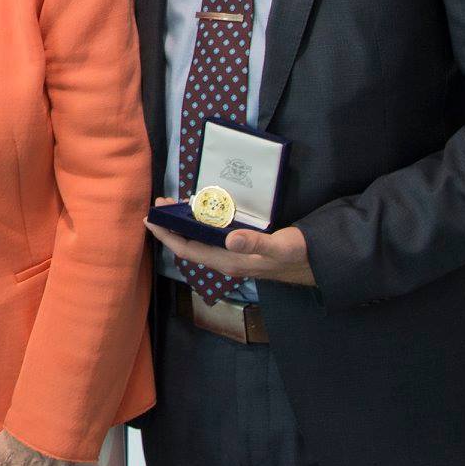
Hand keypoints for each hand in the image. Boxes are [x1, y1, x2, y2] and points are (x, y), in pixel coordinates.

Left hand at [146, 197, 316, 285]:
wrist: (314, 262)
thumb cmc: (297, 254)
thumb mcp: (279, 247)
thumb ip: (256, 243)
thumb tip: (230, 238)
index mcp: (229, 261)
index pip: (188, 250)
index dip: (167, 236)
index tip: (150, 220)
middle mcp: (226, 260)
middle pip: (190, 244)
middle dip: (172, 226)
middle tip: (160, 203)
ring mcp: (232, 255)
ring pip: (200, 239)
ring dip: (185, 223)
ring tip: (174, 204)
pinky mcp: (240, 248)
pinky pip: (213, 236)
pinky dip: (202, 222)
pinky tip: (201, 210)